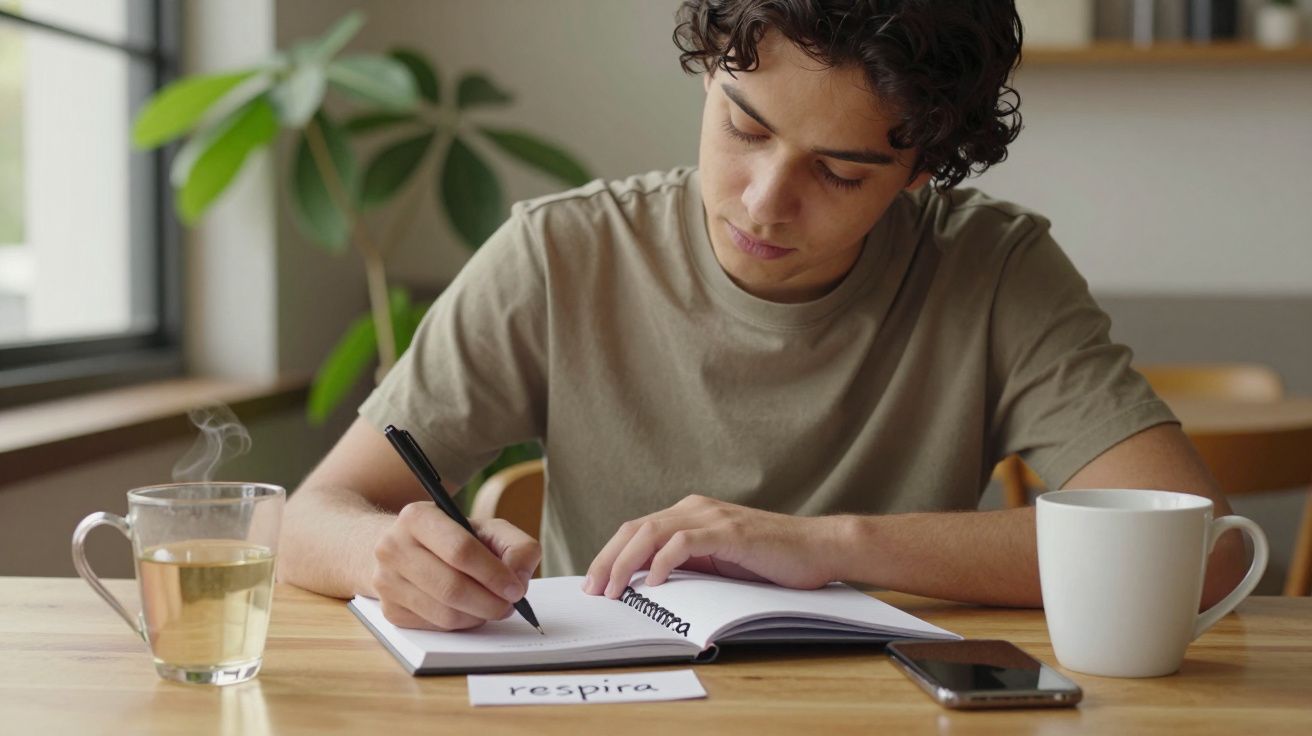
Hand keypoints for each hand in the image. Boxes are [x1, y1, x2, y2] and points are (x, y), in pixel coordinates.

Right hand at [371, 501, 541, 630]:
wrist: (401, 549)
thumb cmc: (451, 539)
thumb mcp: (486, 529)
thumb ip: (516, 546)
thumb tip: (519, 578)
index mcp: (417, 517)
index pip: (460, 550)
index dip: (493, 574)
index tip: (515, 589)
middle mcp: (393, 547)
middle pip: (452, 587)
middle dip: (490, 602)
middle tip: (509, 605)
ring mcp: (386, 581)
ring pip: (445, 613)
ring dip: (477, 616)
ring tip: (491, 606)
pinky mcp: (389, 611)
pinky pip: (435, 627)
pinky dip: (460, 624)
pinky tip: (467, 610)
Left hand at [582, 494, 839, 597]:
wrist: (818, 548)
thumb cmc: (771, 560)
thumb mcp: (719, 562)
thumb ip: (688, 563)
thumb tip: (647, 585)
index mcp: (690, 513)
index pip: (636, 530)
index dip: (609, 555)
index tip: (594, 583)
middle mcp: (696, 508)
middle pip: (635, 529)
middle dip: (607, 560)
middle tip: (592, 590)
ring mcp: (712, 517)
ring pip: (652, 533)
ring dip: (625, 563)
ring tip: (612, 590)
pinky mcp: (729, 531)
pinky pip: (684, 542)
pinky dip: (662, 562)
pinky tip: (652, 583)